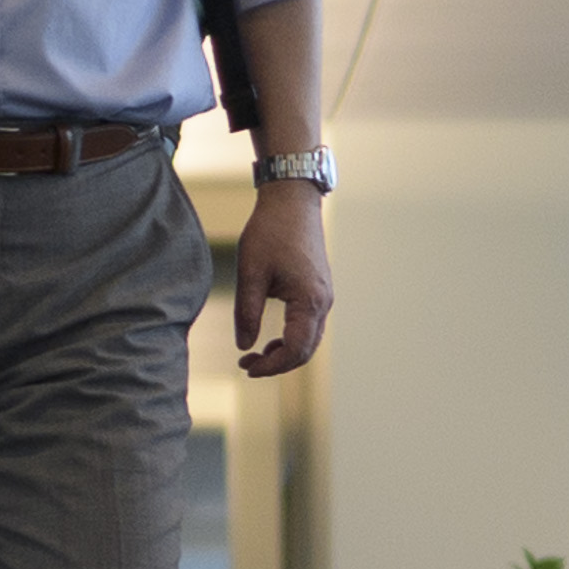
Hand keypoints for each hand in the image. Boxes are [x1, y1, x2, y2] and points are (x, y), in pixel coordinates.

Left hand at [230, 184, 332, 378]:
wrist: (292, 200)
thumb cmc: (270, 231)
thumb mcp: (251, 272)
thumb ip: (247, 312)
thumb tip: (244, 345)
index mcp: (309, 300)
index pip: (295, 350)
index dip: (272, 365)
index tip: (247, 367)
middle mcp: (323, 302)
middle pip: (306, 350)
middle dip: (277, 364)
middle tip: (247, 365)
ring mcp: (324, 296)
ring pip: (309, 339)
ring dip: (284, 352)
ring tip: (255, 354)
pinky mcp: (319, 289)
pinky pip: (309, 325)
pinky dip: (291, 337)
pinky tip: (270, 337)